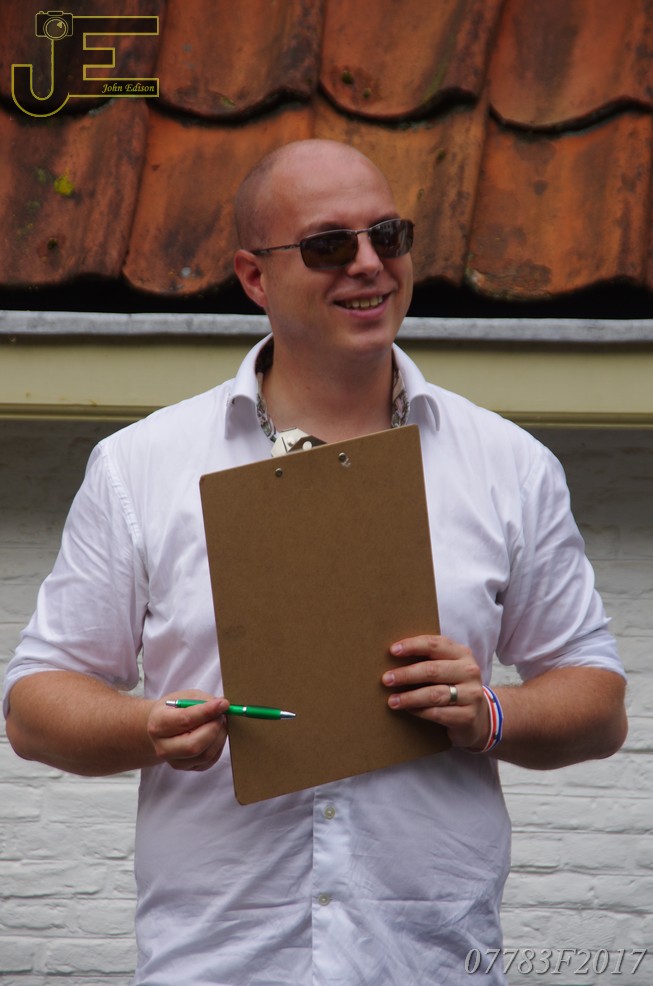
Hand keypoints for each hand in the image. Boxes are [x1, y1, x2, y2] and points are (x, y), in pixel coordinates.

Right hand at [147, 692, 229, 770]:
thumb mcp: (185, 697)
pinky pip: (210, 760)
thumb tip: (223, 705)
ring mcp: (175, 761)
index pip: (185, 720)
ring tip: (220, 722)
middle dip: (214, 728)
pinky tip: (216, 733)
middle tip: (222, 715)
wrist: (163, 728)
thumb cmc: (175, 710)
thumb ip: (203, 701)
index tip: (223, 704)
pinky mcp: (188, 768)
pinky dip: (219, 746)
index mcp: (158, 723)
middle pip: (194, 745)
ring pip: (205, 755)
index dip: (207, 712)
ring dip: (219, 736)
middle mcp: (163, 747)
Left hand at [382, 635, 489, 749]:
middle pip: (432, 670)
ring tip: (392, 700)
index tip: (392, 651)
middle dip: (406, 674)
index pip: (434, 644)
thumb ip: (427, 660)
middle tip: (386, 679)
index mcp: (461, 653)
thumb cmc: (453, 686)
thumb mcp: (446, 668)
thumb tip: (392, 656)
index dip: (412, 646)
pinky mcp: (468, 716)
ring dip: (409, 697)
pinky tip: (408, 710)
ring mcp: (471, 694)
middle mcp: (469, 671)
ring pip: (434, 694)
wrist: (479, 717)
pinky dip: (420, 711)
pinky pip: (438, 713)